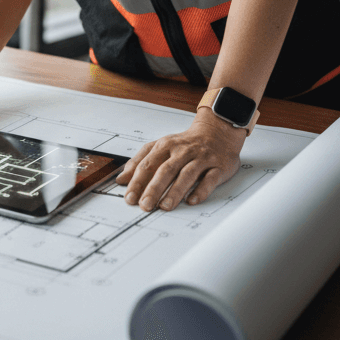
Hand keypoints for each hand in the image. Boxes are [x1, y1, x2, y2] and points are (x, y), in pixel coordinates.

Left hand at [117, 110, 245, 210]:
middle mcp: (182, 151)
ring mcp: (201, 158)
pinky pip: (209, 179)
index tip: (129, 197)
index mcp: (165, 145)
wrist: (217, 132)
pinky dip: (200, 190)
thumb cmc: (185, 144)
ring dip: (175, 191)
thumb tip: (121, 179)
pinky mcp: (218, 167)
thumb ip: (140, 162)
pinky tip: (192, 201)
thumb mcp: (160, 147)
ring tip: (164, 206)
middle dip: (153, 188)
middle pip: (165, 170)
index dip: (137, 181)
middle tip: (144, 205)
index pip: (147, 164)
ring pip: (186, 175)